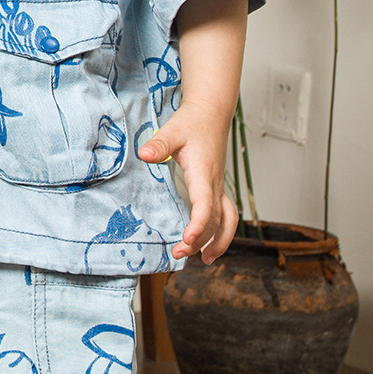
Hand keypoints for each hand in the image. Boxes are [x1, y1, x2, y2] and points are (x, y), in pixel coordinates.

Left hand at [139, 106, 239, 263]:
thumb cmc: (192, 122)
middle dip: (201, 241)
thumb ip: (159, 144)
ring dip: (219, 242)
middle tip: (178, 254)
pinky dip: (221, 232)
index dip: (198, 225)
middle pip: (216, 220)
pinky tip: (208, 244)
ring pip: (227, 221)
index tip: (187, 240)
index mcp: (204, 173)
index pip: (205, 205)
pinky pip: (225, 215)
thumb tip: (145, 154)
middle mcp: (215, 184)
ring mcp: (218, 187)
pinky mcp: (216, 188)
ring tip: (204, 260)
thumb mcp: (172, 130)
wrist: (211, 113)